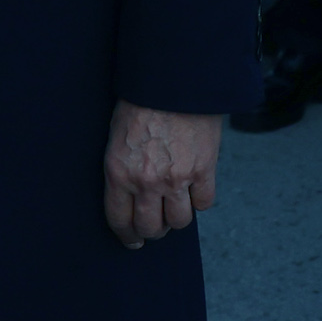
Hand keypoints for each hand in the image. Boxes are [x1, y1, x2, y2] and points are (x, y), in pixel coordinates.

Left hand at [103, 102, 219, 248]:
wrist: (174, 79)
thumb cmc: (140, 102)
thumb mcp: (117, 137)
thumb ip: (123, 170)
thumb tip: (131, 197)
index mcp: (119, 172)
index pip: (120, 221)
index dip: (127, 236)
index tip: (132, 241)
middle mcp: (146, 181)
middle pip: (151, 228)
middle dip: (153, 232)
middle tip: (156, 227)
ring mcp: (176, 178)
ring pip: (179, 222)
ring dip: (177, 217)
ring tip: (176, 206)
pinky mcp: (203, 170)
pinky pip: (204, 203)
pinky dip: (200, 199)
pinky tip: (195, 189)